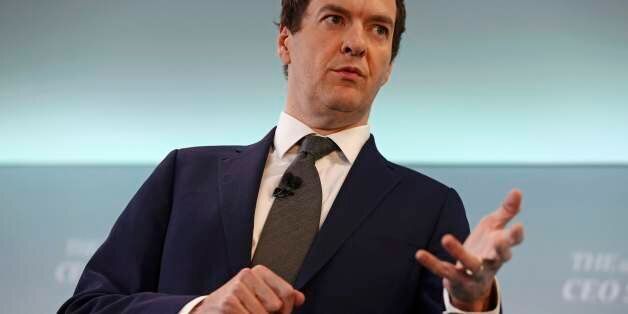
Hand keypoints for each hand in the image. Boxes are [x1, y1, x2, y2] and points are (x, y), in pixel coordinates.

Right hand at [191, 265, 304, 313]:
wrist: (208, 310)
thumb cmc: (238, 304)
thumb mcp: (260, 295)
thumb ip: (281, 295)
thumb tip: (300, 298)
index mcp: (259, 271)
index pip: (287, 293)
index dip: (286, 310)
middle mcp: (247, 275)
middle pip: (276, 305)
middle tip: (256, 313)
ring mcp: (236, 288)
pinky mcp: (228, 303)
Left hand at [415, 189, 524, 310]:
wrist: (472, 284)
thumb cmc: (486, 249)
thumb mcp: (494, 229)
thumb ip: (506, 212)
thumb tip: (517, 190)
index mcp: (501, 249)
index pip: (512, 243)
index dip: (516, 236)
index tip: (518, 226)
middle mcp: (491, 263)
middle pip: (498, 258)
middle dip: (500, 250)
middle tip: (499, 239)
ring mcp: (474, 274)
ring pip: (469, 264)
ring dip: (459, 252)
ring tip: (445, 238)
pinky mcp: (456, 279)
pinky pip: (443, 271)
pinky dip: (432, 263)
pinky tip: (420, 253)